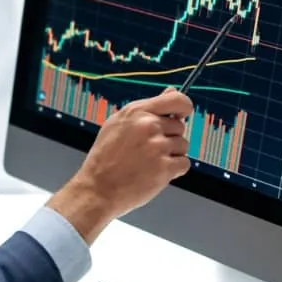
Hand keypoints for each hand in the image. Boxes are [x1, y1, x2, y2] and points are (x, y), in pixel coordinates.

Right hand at [48, 87, 192, 242]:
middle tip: (149, 151)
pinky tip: (155, 173)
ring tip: (149, 163)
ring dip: (171, 155)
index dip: (183, 108)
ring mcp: (158, 147)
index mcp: (137, 112)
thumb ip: (146, 109)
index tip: (181, 115)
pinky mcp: (165, 168)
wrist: (97, 189)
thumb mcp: (118, 124)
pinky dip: (174, 170)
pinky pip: (184, 164)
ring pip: (183, 146)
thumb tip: (170, 91)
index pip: (177, 100)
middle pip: (180, 127)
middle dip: (169, 138)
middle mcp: (149, 126)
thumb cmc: (105, 158)